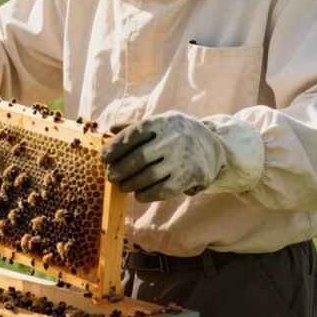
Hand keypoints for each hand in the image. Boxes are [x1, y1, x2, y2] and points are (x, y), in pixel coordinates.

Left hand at [99, 111, 228, 201]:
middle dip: (119, 170)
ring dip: (130, 184)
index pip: (132, 135)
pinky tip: (139, 194)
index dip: (114, 148)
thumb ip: (135, 127)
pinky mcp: (190, 176)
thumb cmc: (177, 134)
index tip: (103, 158)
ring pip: (148, 176)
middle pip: (138, 158)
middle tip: (111, 176)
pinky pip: (162, 190)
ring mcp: (182, 158)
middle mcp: (172, 139)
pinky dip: (146, 194)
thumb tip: (109, 131)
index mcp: (162, 122)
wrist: (213, 146)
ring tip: (123, 185)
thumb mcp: (160, 123)